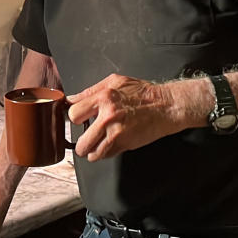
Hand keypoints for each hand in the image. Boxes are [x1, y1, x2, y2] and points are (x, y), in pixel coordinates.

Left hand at [66, 74, 181, 161]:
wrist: (166, 106)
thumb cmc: (143, 93)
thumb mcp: (115, 81)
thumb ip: (92, 91)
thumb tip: (72, 99)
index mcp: (104, 97)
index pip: (73, 114)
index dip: (75, 118)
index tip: (79, 120)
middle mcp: (108, 116)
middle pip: (80, 141)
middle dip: (82, 141)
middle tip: (87, 137)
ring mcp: (117, 133)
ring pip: (91, 153)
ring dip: (93, 151)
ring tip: (98, 143)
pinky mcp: (125, 144)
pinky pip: (106, 155)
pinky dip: (105, 152)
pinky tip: (111, 143)